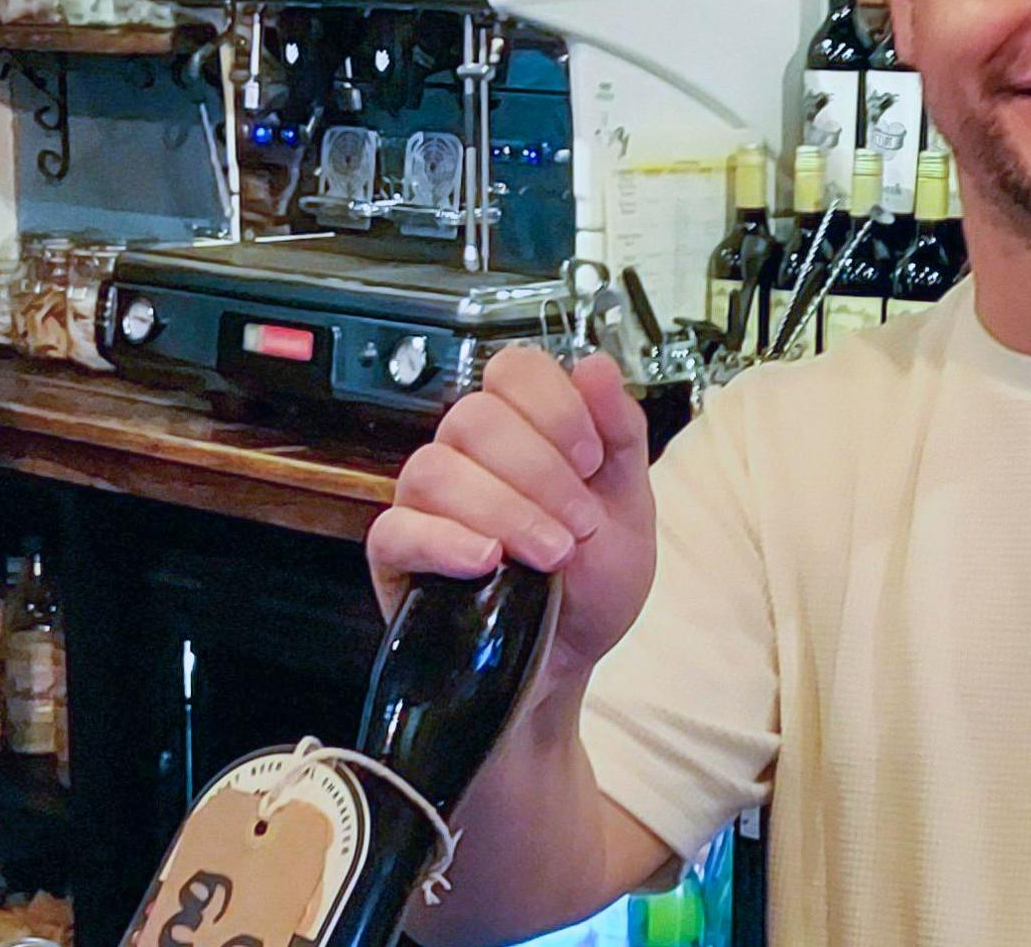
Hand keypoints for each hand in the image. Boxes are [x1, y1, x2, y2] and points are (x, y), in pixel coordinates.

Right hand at [367, 347, 656, 691]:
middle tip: (580, 524)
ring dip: (505, 509)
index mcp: (524, 433)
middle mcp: (469, 460)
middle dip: (541, 470)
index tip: (591, 457)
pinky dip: (446, 541)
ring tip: (551, 555)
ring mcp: (428, 506)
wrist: (572, 664)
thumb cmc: (594, 586)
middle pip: (474, 416)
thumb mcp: (631, 507)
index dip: (554, 404)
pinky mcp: (399, 559)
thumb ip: (622, 433)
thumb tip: (596, 366)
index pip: (513, 369)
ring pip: (435, 468)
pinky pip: (398, 529)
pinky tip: (488, 561)